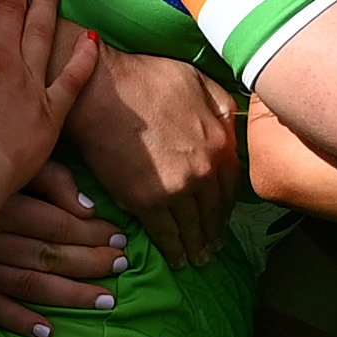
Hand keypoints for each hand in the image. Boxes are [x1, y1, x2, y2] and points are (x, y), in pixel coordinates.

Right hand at [0, 167, 127, 336]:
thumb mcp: (6, 158)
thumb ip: (49, 178)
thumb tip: (86, 208)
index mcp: (3, 204)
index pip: (58, 224)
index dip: (94, 234)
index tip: (121, 239)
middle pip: (50, 255)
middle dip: (91, 263)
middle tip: (122, 268)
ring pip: (29, 284)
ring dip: (70, 294)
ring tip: (105, 301)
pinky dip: (20, 321)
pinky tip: (48, 332)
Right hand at [69, 46, 241, 267]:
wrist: (101, 91)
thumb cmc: (144, 77)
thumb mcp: (197, 79)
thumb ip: (221, 105)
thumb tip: (234, 125)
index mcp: (218, 142)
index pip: (232, 184)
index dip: (228, 203)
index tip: (225, 214)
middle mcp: (204, 171)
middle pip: (215, 210)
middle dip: (215, 230)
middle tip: (214, 246)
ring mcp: (177, 189)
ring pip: (193, 226)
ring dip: (198, 246)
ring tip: (199, 258)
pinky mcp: (147, 202)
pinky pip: (166, 234)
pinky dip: (174, 250)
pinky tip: (177, 260)